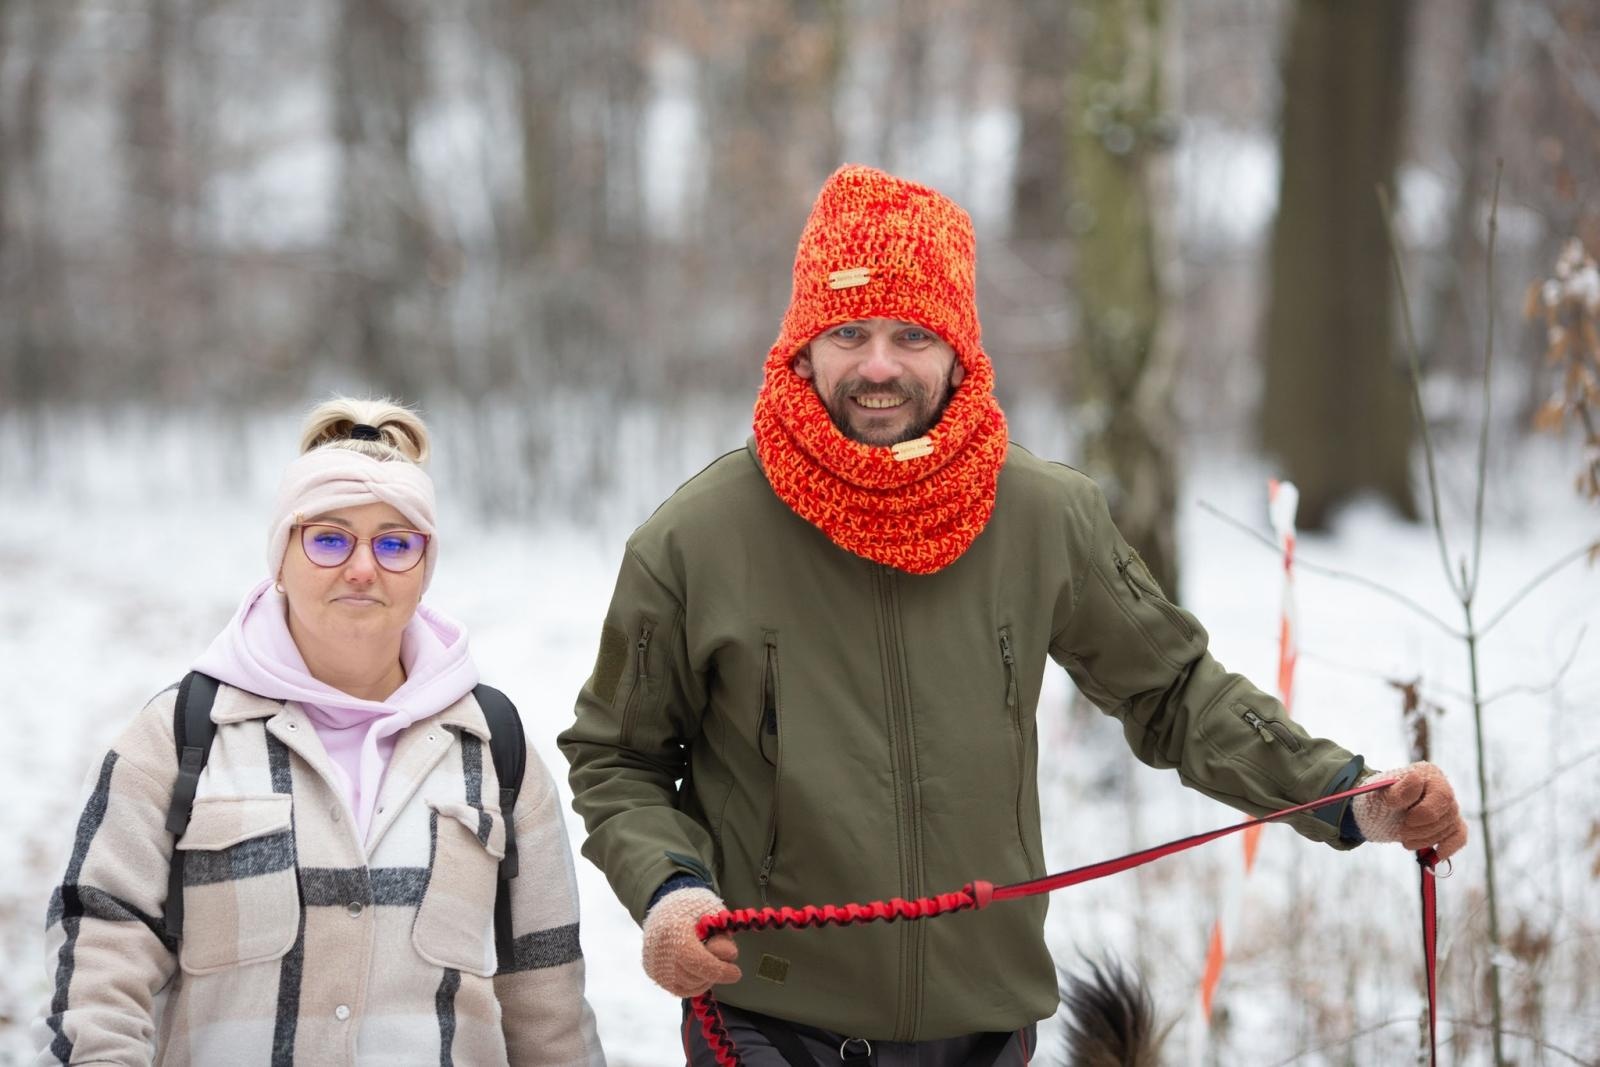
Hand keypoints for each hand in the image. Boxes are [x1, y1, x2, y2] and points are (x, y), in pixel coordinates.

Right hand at [641, 886, 741, 996]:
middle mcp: (659, 953)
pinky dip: (696, 982)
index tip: (736, 972)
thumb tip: (729, 956)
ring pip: (690, 987)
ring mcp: (655, 966)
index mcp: (672, 931)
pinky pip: (682, 989)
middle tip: (723, 960)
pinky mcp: (655, 975)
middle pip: (694, 977)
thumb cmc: (692, 909)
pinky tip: (700, 968)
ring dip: (706, 978)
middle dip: (714, 972)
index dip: (719, 970)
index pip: (696, 961)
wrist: (665, 908)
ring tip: (708, 958)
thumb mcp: (712, 913)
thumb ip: (721, 935)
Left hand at [1352, 762, 1467, 860]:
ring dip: (1426, 839)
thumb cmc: (1380, 798)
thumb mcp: (1382, 792)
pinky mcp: (1451, 824)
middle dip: (1423, 829)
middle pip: (1447, 814)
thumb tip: (1416, 780)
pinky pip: (1459, 836)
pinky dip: (1449, 846)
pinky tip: (1438, 853)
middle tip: (1402, 832)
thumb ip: (1399, 788)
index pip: (1441, 795)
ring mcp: (1449, 807)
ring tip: (1405, 840)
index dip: (1423, 812)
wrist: (1378, 811)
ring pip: (1450, 827)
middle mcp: (1444, 787)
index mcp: (1428, 774)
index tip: (1403, 817)